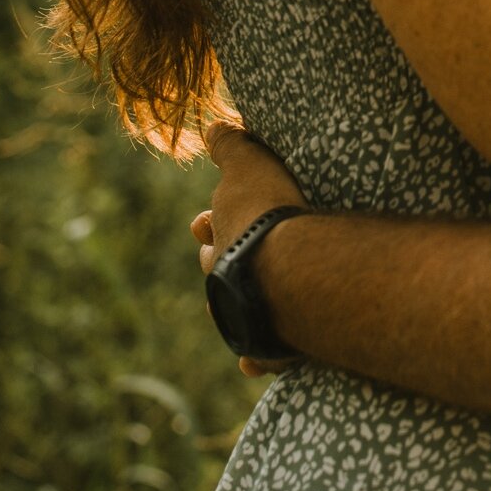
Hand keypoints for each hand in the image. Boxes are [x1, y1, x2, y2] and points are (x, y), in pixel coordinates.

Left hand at [192, 125, 309, 377]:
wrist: (287, 268)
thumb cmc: (268, 213)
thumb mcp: (248, 166)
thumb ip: (230, 147)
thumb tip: (211, 125)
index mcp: (219, 241)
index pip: (208, 230)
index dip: (209, 223)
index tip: (204, 222)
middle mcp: (225, 282)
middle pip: (215, 273)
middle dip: (219, 264)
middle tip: (227, 257)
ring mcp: (245, 316)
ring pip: (230, 315)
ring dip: (235, 309)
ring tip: (246, 305)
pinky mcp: (269, 345)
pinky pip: (258, 356)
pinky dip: (253, 358)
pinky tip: (250, 364)